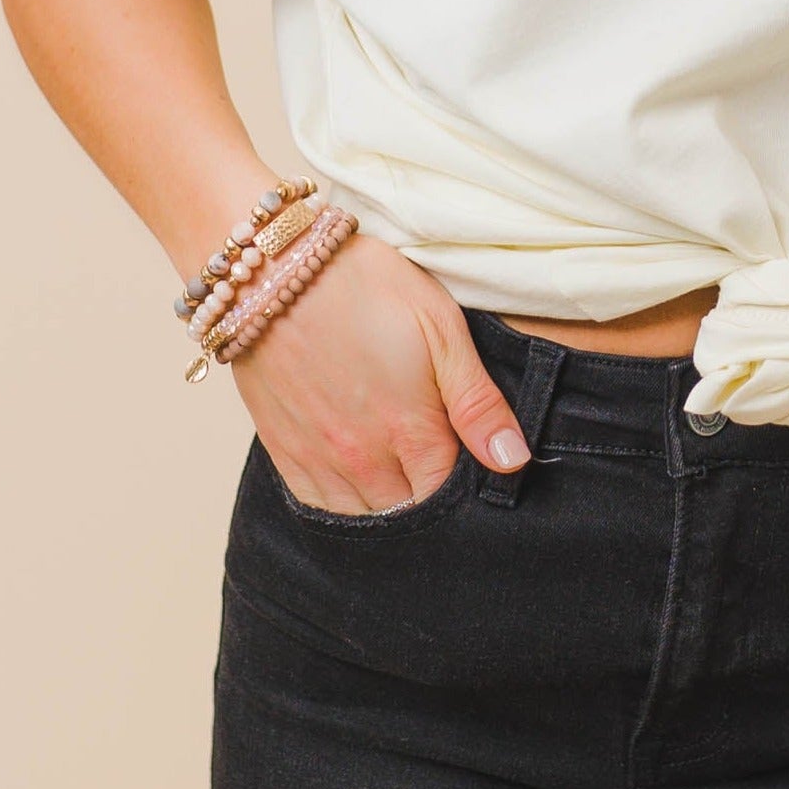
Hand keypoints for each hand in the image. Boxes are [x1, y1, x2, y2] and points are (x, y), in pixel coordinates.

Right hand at [226, 233, 526, 513]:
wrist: (275, 270)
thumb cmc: (366, 288)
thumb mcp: (441, 329)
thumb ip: (478, 402)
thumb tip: (512, 460)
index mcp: (413, 433)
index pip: (452, 497)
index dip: (468, 489)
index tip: (471, 465)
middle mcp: (366, 461)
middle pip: (410, 514)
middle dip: (429, 500)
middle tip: (435, 467)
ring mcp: (321, 461)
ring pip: (366, 518)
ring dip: (388, 506)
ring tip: (401, 477)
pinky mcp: (285, 452)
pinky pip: (318, 507)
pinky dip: (342, 507)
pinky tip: (357, 486)